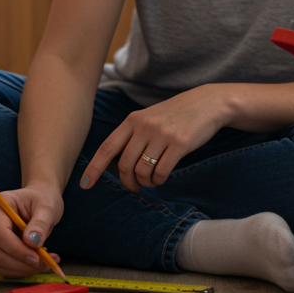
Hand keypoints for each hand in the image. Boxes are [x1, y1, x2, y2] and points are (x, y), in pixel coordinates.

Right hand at [0, 182, 63, 278]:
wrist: (40, 200)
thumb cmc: (43, 199)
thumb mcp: (48, 208)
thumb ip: (40, 224)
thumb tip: (32, 242)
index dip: (17, 250)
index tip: (37, 258)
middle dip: (22, 263)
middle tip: (47, 263)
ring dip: (23, 269)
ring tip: (47, 263)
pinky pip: (3, 267)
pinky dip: (21, 271)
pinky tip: (39, 264)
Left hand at [79, 85, 229, 192]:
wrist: (207, 103)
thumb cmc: (175, 115)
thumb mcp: (150, 118)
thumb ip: (133, 135)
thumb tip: (118, 165)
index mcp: (133, 120)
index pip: (107, 148)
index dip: (94, 168)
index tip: (85, 184)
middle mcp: (145, 126)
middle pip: (125, 165)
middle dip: (127, 182)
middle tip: (134, 188)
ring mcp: (162, 135)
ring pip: (143, 171)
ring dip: (146, 182)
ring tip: (153, 180)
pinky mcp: (179, 144)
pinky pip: (162, 172)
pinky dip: (160, 180)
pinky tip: (163, 176)